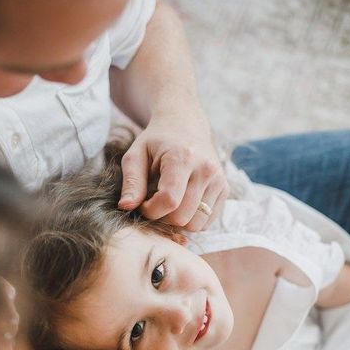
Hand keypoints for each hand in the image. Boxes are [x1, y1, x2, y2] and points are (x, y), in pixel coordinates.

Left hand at [118, 110, 228, 231]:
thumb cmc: (156, 142)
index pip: (169, 201)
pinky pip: (207, 222)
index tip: (143, 203)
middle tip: (155, 204)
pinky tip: (182, 205)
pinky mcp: (224, 189)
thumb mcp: (136, 155)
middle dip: (163, 218)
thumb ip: (131, 181)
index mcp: (183, 158)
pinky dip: (192, 220)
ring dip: (178, 222)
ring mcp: (218, 180)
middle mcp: (206, 169)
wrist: (185, 124)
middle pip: (182, 217)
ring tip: (169, 205)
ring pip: (196, 224)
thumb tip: (125, 207)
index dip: (151, 210)